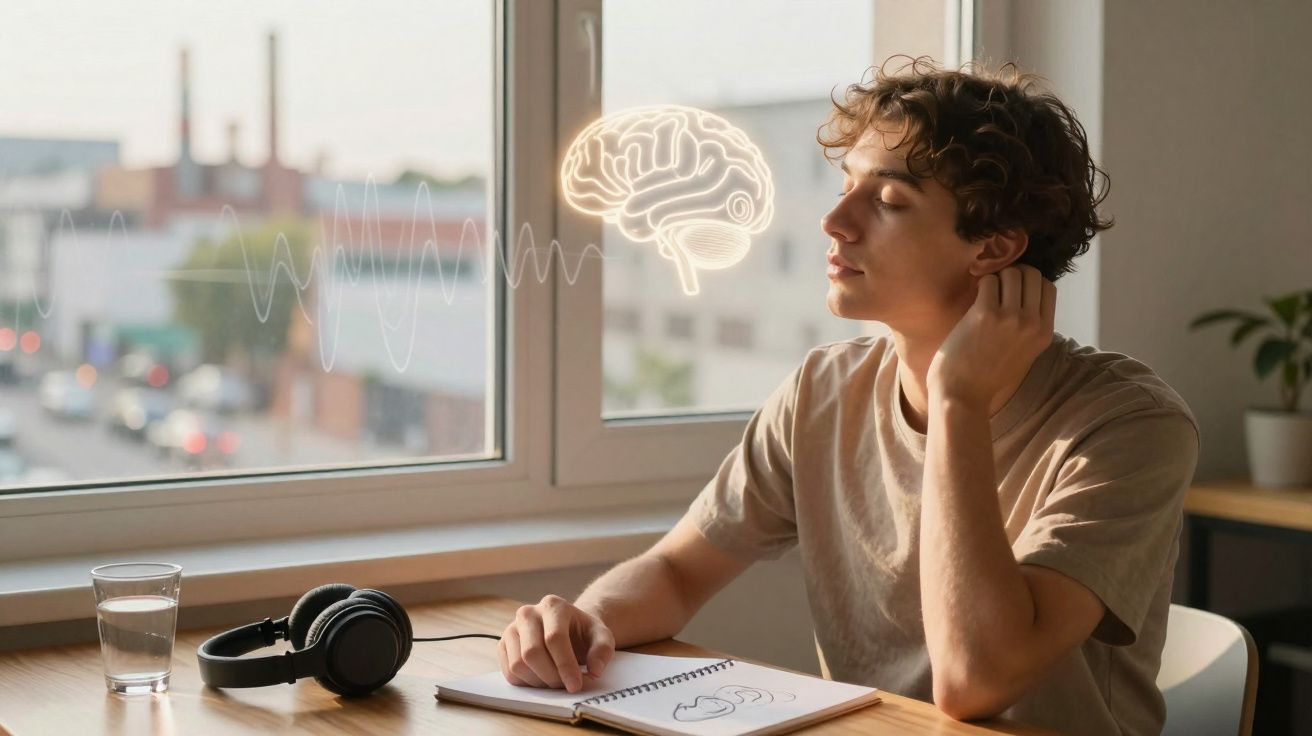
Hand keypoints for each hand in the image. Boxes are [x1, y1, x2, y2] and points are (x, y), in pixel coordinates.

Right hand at [498, 594, 615, 692]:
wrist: (568, 630)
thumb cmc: (584, 633)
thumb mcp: (602, 637)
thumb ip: (603, 651)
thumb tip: (595, 670)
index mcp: (553, 605)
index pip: (554, 638)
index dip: (565, 665)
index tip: (575, 686)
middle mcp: (528, 613)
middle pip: (531, 653)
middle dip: (551, 677)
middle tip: (566, 686)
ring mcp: (512, 628)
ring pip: (517, 665)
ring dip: (538, 682)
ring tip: (556, 681)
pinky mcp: (503, 645)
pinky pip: (509, 672)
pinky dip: (526, 683)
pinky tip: (543, 679)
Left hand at [928, 264, 1055, 408]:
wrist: (961, 396)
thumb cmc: (985, 376)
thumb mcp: (1022, 353)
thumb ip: (1028, 327)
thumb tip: (1023, 294)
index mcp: (1044, 333)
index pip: (1048, 287)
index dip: (1029, 282)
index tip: (1011, 290)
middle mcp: (1032, 324)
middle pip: (1032, 274)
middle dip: (1012, 275)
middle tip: (995, 288)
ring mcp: (1011, 318)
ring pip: (1011, 273)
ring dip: (995, 278)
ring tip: (983, 295)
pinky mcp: (985, 314)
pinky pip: (988, 280)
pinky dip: (979, 284)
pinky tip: (972, 300)